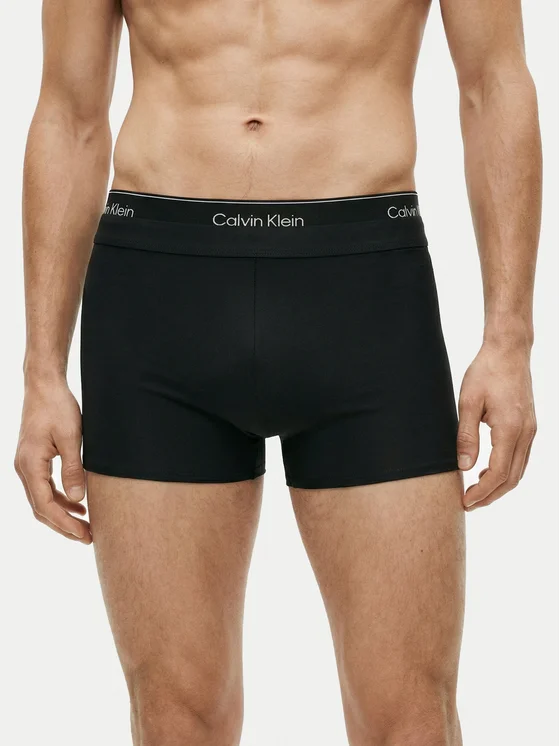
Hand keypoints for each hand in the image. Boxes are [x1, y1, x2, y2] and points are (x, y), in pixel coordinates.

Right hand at [15, 378, 91, 542]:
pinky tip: (78, 505)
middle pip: (41, 508)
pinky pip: (45, 487)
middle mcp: (24, 468)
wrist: (44, 386)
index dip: (65, 524)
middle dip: (64, 526)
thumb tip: (78, 499)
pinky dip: (61, 499)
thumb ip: (73, 468)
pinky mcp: (34, 460)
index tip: (84, 534)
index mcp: (30, 465)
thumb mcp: (70, 437)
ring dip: (63, 514)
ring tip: (86, 527)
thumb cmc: (57, 407)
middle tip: (88, 538)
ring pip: (42, 500)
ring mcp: (27, 465)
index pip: (45, 505)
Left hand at [457, 343, 536, 510]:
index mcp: (511, 428)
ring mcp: (530, 430)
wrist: (508, 351)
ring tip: (475, 493)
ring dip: (498, 486)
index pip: (499, 472)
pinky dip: (506, 472)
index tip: (465, 501)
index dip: (482, 492)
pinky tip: (487, 472)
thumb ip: (466, 436)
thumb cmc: (486, 371)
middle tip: (467, 504)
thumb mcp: (468, 402)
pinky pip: (520, 458)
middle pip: (512, 478)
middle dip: (490, 495)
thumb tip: (464, 467)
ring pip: (518, 470)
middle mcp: (526, 433)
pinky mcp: (528, 426)